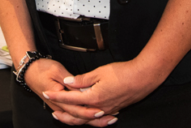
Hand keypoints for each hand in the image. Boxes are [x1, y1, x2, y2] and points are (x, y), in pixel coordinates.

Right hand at [25, 59, 111, 125]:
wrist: (29, 71)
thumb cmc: (42, 69)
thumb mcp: (56, 70)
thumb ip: (69, 80)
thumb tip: (80, 87)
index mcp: (58, 97)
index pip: (76, 108)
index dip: (89, 110)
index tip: (101, 110)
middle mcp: (59, 106)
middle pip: (78, 117)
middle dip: (95, 119)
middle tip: (110, 118)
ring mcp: (59, 107)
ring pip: (76, 118)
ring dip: (91, 121)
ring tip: (106, 120)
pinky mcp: (60, 105)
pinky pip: (73, 115)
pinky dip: (84, 117)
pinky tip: (94, 116)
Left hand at [44, 60, 163, 125]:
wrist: (144, 78)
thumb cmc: (123, 73)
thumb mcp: (100, 72)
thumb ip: (83, 79)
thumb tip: (68, 82)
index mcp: (93, 97)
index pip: (70, 98)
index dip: (57, 96)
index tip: (46, 94)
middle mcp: (99, 107)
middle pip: (77, 114)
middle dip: (64, 113)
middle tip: (53, 112)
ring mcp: (108, 110)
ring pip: (88, 118)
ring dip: (76, 117)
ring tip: (67, 115)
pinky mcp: (115, 109)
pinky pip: (98, 117)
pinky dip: (89, 117)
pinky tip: (88, 114)